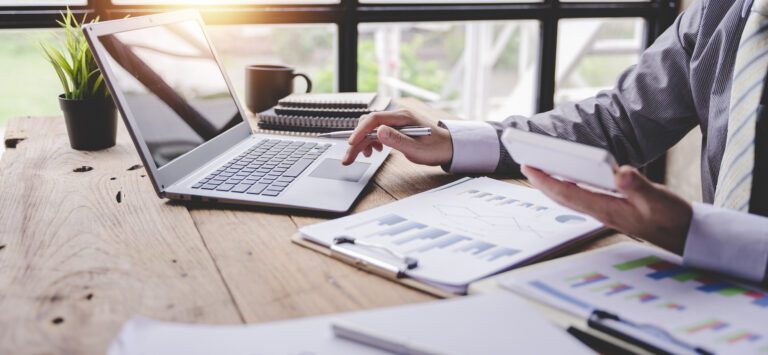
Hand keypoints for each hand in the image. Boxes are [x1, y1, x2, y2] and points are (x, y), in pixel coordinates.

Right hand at [342, 109, 452, 165]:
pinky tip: (373, 150)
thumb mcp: (417, 149)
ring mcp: (396, 121)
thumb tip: (379, 131)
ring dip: (362, 142)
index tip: (351, 143)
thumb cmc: (436, 148)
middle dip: (356, 141)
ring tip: (363, 156)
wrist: (448, 147)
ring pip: (370, 128)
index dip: (360, 131)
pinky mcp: (395, 127)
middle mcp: (397, 115)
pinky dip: (370, 141)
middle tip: (348, 158)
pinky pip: (377, 131)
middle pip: (369, 124)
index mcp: (403, 116)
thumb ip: (397, 140)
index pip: (374, 119)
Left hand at [522, 165, 692, 253]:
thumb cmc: (672, 218)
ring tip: (539, 170)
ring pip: (571, 198)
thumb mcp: (658, 199)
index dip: (546, 180)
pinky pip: (582, 198)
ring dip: (554, 185)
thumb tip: (619, 172)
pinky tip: (568, 179)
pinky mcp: (612, 211)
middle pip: (563, 196)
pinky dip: (570, 187)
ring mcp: (605, 213)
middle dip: (542, 182)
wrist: (685, 236)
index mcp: (607, 209)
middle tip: (525, 164)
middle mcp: (601, 212)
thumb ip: (638, 186)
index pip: (568, 192)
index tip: (529, 166)